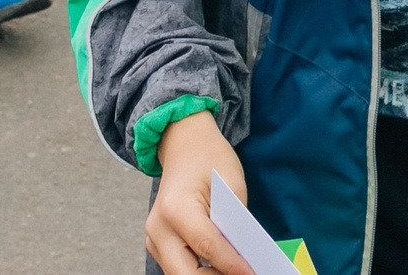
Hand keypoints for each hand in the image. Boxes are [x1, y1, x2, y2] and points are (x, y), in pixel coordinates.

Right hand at [147, 112, 252, 274]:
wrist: (183, 145)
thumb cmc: (209, 159)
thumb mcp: (232, 183)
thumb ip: (237, 221)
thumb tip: (246, 255)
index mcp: (176, 208)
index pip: (207, 246)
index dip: (232, 265)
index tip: (253, 274)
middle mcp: (159, 227)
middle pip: (185, 273)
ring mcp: (154, 238)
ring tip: (236, 271)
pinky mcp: (157, 244)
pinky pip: (177, 268)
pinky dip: (199, 272)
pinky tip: (221, 268)